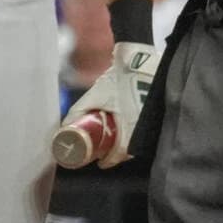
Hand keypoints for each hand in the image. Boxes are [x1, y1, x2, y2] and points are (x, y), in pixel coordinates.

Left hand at [59, 40, 159, 167]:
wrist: (140, 61)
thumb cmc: (119, 80)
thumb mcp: (95, 95)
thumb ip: (78, 110)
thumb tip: (64, 126)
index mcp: (130, 131)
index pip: (118, 156)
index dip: (107, 161)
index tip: (99, 161)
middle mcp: (144, 131)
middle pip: (128, 151)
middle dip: (115, 152)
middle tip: (103, 150)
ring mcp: (153, 124)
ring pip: (137, 141)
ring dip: (125, 143)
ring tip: (113, 138)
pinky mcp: (157, 115)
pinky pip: (145, 131)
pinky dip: (135, 133)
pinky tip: (127, 127)